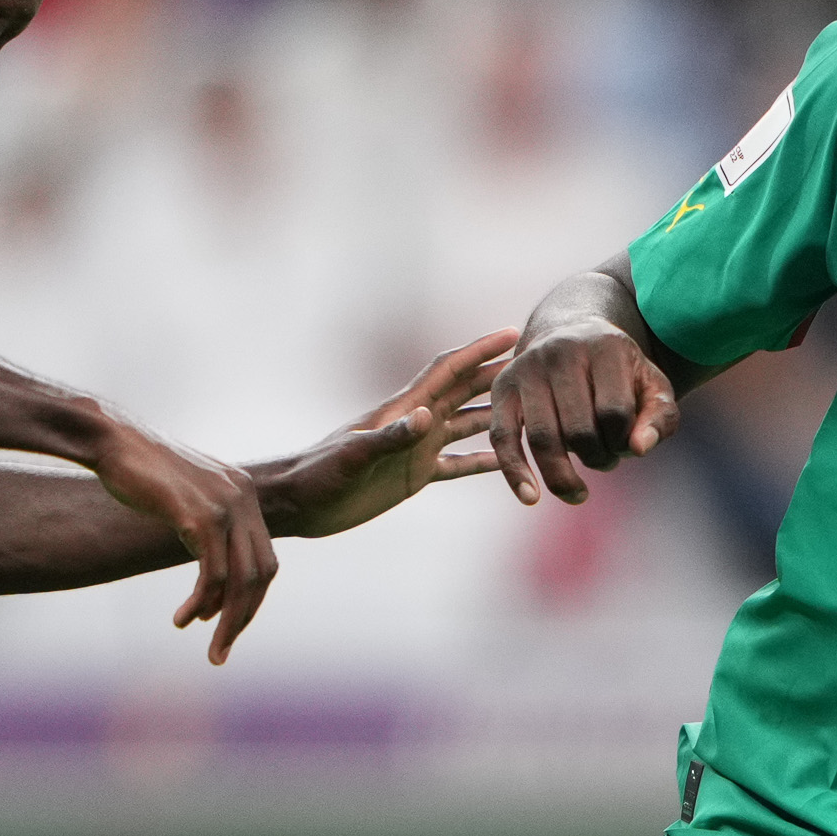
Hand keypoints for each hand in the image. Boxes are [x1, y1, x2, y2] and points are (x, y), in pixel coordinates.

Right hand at [75, 408, 278, 662]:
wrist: (110, 439)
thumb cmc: (138, 471)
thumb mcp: (185, 498)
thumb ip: (206, 527)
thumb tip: (216, 577)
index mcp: (245, 493)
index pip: (265, 559)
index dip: (250, 598)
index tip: (226, 623)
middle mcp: (243, 498)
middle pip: (262, 574)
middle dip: (243, 618)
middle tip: (221, 651)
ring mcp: (224, 505)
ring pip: (241, 580)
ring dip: (225, 622)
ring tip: (210, 649)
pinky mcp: (199, 515)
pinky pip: (213, 574)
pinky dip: (201, 604)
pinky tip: (183, 619)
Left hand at [262, 331, 513, 537]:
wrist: (299, 501)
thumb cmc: (320, 475)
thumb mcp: (355, 457)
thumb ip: (391, 436)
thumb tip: (426, 417)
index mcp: (403, 409)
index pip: (449, 370)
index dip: (480, 350)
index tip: (512, 333)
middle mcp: (415, 423)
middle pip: (466, 390)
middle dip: (499, 374)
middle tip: (537, 362)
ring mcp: (417, 447)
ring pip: (467, 423)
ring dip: (498, 413)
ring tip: (534, 407)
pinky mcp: (415, 473)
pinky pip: (459, 463)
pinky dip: (485, 460)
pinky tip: (509, 463)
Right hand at [489, 287, 678, 506]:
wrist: (571, 334)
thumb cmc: (620, 373)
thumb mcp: (652, 387)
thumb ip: (660, 418)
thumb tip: (639, 449)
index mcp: (604, 347)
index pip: (615, 412)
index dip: (625, 442)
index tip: (627, 445)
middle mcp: (561, 352)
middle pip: (580, 430)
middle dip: (598, 458)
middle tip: (606, 459)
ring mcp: (527, 368)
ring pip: (544, 438)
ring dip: (564, 476)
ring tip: (578, 492)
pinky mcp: (503, 388)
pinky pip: (503, 437)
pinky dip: (515, 472)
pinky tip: (530, 498)